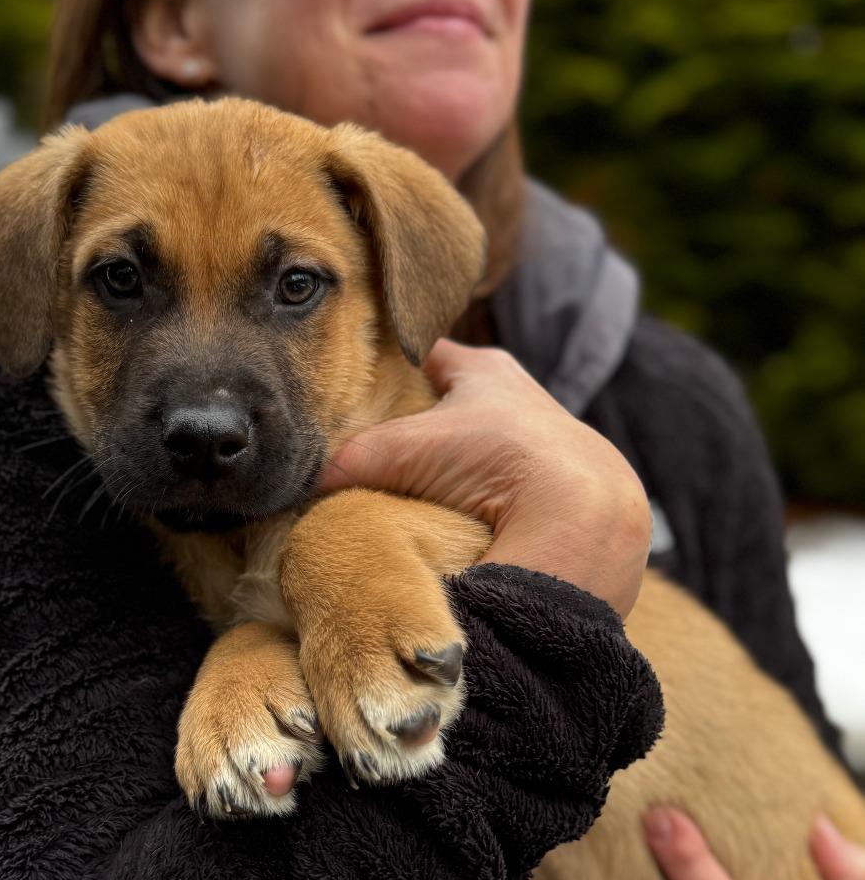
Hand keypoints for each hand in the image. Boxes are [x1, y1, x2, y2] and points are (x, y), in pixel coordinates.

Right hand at [320, 338, 650, 617]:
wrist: (581, 521)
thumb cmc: (501, 457)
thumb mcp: (407, 446)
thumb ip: (348, 458)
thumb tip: (299, 483)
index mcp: (484, 369)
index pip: (419, 355)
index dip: (383, 368)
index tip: (349, 388)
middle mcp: (512, 399)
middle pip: (439, 407)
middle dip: (406, 429)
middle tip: (361, 452)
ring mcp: (530, 447)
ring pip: (466, 452)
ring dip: (437, 474)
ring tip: (397, 496)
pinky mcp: (545, 494)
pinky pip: (490, 491)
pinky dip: (465, 505)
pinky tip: (441, 524)